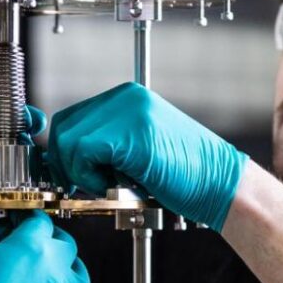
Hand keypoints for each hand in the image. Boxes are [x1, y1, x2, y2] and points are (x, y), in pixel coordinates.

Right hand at [0, 212, 89, 282]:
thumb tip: (0, 228)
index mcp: (32, 247)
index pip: (39, 221)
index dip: (26, 217)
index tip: (18, 221)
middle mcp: (53, 272)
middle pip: (64, 245)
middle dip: (48, 238)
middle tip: (32, 240)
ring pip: (78, 276)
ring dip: (66, 267)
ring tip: (51, 268)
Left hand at [46, 83, 247, 229]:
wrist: (219, 183)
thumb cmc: (181, 175)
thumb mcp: (136, 149)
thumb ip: (104, 144)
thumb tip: (63, 159)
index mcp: (126, 98)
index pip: (70, 119)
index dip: (65, 153)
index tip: (76, 177)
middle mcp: (126, 97)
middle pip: (63, 127)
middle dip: (66, 163)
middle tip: (87, 185)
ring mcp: (130, 111)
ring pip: (68, 140)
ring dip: (79, 172)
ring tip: (106, 185)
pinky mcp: (132, 132)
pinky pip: (83, 151)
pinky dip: (89, 175)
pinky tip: (112, 185)